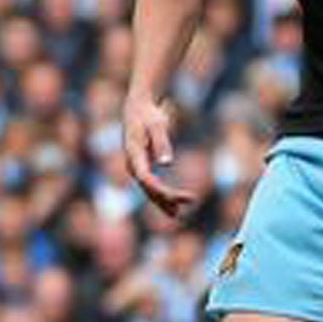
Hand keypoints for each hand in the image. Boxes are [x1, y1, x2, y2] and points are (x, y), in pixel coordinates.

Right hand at [123, 93, 197, 218]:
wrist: (137, 106)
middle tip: (190, 201)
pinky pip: (151, 185)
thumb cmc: (148, 114)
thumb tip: (166, 164)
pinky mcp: (141, 166)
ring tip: (178, 215)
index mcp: (133, 155)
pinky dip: (162, 195)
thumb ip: (161, 143)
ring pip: (148, 190)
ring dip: (163, 202)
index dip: (163, 191)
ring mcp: (135, 166)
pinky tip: (174, 205)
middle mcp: (132, 164)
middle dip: (167, 198)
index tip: (182, 197)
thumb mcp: (157, 124)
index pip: (146, 179)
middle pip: (148, 187)